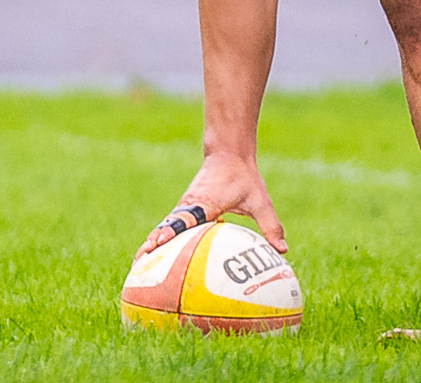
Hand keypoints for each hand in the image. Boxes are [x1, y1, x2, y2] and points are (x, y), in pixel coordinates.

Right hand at [134, 151, 285, 258]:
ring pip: (164, 227)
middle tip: (138, 265)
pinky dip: (162, 240)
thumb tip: (282, 250)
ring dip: (151, 244)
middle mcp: (189, 205)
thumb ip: (270, 225)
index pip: (184, 219)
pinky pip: (171, 227)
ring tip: (139, 267)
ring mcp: (184, 207)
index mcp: (204, 202)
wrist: (228, 154)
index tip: (157, 244)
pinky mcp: (185, 210)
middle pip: (166, 227)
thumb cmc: (243, 177)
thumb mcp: (260, 200)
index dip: (170, 232)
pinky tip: (159, 258)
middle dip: (151, 245)